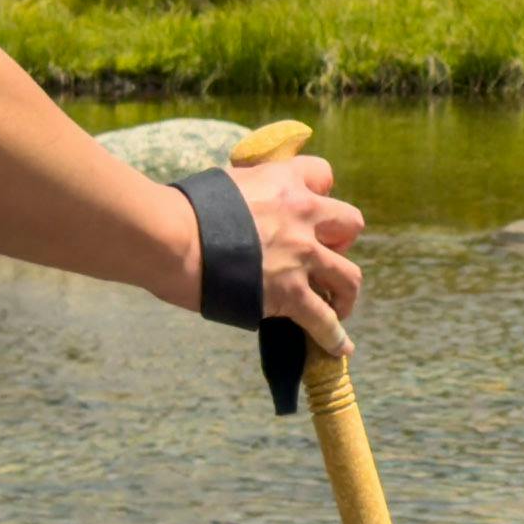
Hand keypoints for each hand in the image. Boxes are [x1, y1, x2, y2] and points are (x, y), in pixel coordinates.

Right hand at [185, 136, 368, 348]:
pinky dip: (334, 336)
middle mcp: (303, 215)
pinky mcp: (291, 293)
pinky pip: (324, 319)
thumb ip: (247, 193)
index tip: (310, 210)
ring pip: (348, 276)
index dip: (319, 193)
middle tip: (324, 256)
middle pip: (350, 224)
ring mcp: (302, 256)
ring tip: (339, 306)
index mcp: (284, 182)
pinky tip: (340, 348)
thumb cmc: (184, 209)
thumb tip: (242, 209)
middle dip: (341, 240)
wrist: (173, 238)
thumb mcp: (225, 183)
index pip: (323, 175)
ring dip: (346, 292)